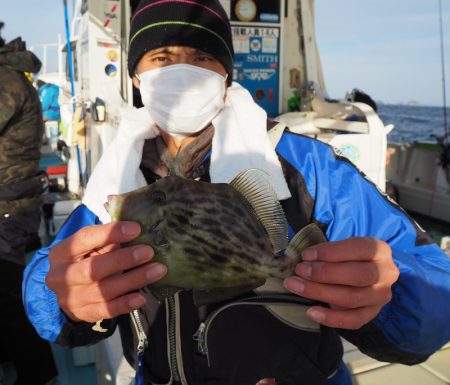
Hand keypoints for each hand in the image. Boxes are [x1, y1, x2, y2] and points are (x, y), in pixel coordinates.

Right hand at [46, 221, 166, 322]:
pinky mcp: (83, 314)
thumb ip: (108, 237)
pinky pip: (106, 310)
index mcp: (62, 252)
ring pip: (104, 290)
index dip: (111, 233)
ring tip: (157, 270)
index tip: (136, 228)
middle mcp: (62, 276)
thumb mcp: (90, 246)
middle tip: (149, 252)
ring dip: (134, 280)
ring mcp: (71, 298)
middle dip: (123, 259)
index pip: (85, 238)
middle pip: (93, 268)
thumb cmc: (85, 260)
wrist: (68, 291)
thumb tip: (137, 225)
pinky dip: (125, 304)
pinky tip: (141, 297)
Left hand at [284, 237, 398, 328]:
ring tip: (297, 286)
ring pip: (352, 298)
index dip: (331, 252)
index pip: (358, 248)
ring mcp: (381, 296)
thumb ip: (327, 252)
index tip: (306, 255)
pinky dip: (331, 318)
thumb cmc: (348, 257)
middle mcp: (386, 273)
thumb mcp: (342, 248)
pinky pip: (354, 320)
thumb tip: (304, 260)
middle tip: (300, 270)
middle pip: (358, 275)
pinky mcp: (373, 313)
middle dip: (324, 273)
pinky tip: (311, 312)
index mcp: (379, 250)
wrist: (363, 274)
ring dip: (320, 292)